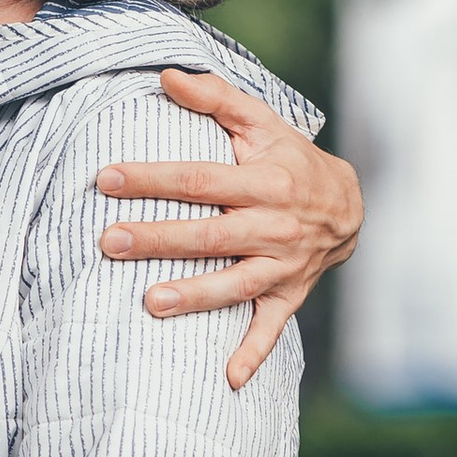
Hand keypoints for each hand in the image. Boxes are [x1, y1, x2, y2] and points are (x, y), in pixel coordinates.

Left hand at [96, 66, 364, 390]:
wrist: (349, 204)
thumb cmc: (290, 157)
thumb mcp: (261, 121)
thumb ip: (215, 98)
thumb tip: (166, 76)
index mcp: (266, 180)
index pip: (201, 179)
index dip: (154, 178)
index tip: (106, 178)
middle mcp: (276, 226)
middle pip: (211, 235)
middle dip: (159, 239)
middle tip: (109, 242)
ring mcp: (284, 266)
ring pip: (236, 284)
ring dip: (196, 297)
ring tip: (151, 303)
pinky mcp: (289, 296)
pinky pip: (271, 329)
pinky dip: (253, 355)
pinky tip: (227, 379)